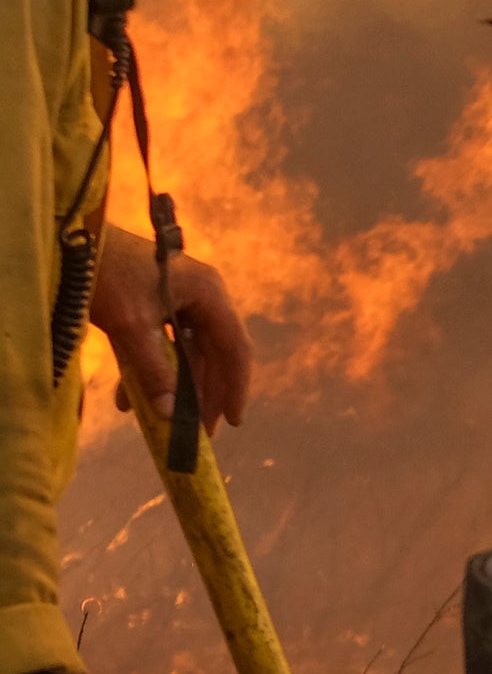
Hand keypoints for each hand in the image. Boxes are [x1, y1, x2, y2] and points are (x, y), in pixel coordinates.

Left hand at [87, 227, 249, 429]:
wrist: (74, 241)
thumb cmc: (108, 276)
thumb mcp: (131, 327)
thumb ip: (153, 371)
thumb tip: (170, 414)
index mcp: (209, 293)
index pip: (234, 347)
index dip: (236, 386)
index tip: (234, 421)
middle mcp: (202, 296)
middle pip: (211, 354)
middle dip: (202, 394)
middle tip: (198, 431)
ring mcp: (180, 298)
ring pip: (186, 352)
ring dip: (173, 386)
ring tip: (163, 420)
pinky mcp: (156, 302)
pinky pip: (163, 343)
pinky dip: (151, 369)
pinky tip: (130, 398)